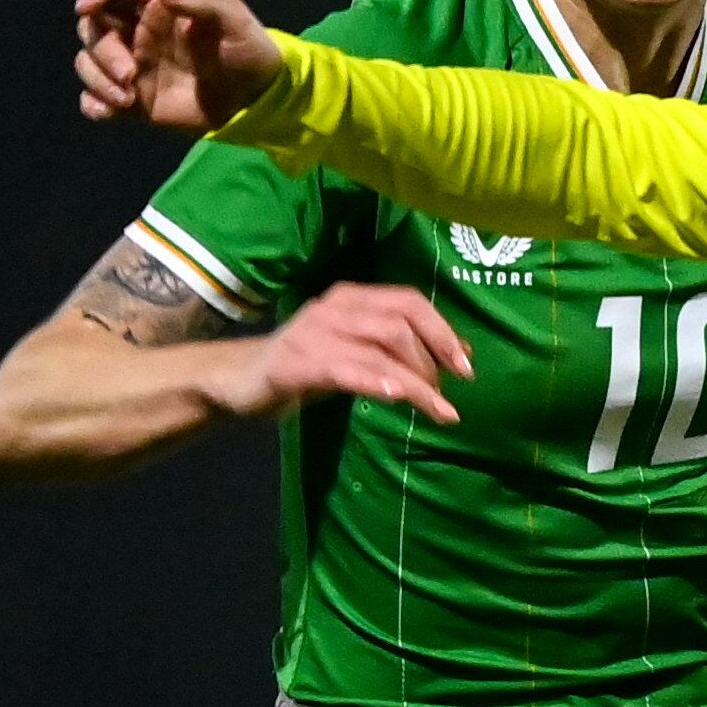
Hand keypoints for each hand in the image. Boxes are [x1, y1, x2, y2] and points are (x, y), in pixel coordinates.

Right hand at [72, 0, 282, 130]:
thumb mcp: (234, 20)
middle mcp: (136, 30)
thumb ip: (202, 3)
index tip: (86, 6)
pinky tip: (113, 112)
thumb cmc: (248, 50)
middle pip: (92, 26)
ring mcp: (132, 65)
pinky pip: (95, 99)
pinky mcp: (133, 100)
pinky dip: (95, 105)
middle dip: (101, 50)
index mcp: (157, 2)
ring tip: (128, 98)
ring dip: (97, 79)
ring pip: (87, 62)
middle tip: (130, 74)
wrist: (255, 101)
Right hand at [223, 281, 472, 425]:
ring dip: (416, 381)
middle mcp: (335, 307)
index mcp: (352, 298)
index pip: (409, 302)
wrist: (239, 381)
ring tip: (438, 408)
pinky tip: (396, 397)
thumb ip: (398, 350)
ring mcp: (314, 333)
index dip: (443, 331)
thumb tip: (458, 355)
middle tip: (448, 394)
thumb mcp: (356, 352)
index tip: (467, 366)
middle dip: (433, 359)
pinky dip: (375, 381)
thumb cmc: (305, 366)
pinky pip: (345, 369)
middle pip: (400, 323)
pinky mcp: (296, 363)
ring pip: (379, 349)